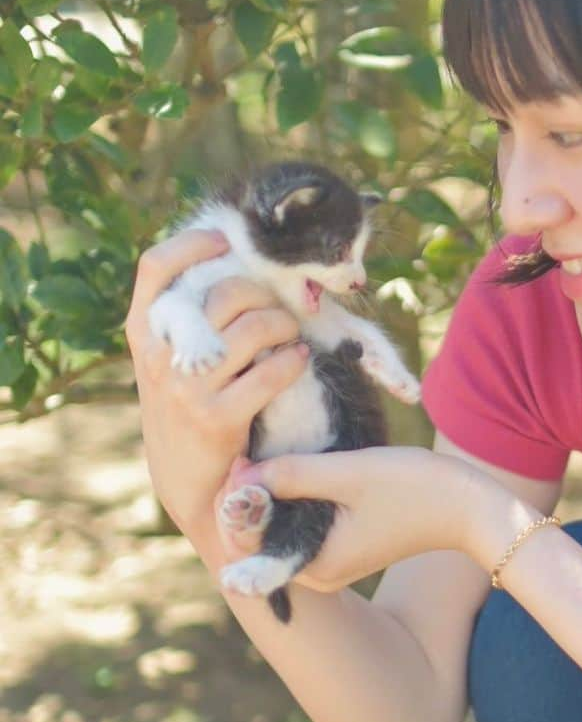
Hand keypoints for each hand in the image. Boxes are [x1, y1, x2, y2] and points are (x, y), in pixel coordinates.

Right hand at [125, 229, 311, 549]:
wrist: (185, 480)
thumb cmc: (186, 406)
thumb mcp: (169, 359)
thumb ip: (186, 318)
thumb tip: (232, 260)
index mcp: (143, 332)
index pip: (156, 266)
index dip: (194, 243)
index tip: (226, 241)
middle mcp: (161, 355)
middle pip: (225, 291)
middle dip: (264, 293)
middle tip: (279, 307)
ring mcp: (188, 387)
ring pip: (255, 327)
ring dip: (286, 325)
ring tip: (291, 334)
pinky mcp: (219, 418)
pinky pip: (273, 371)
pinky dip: (294, 360)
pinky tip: (299, 361)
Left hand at [216, 446, 494, 590]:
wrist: (469, 507)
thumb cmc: (414, 488)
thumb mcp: (347, 473)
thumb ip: (291, 474)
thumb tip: (241, 473)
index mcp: (314, 565)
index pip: (247, 539)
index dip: (235, 498)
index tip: (240, 456)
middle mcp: (316, 573)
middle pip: (257, 536)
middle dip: (244, 496)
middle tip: (242, 450)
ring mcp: (328, 561)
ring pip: (276, 526)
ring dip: (263, 493)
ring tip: (255, 454)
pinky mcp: (340, 545)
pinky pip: (297, 522)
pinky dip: (285, 497)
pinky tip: (280, 467)